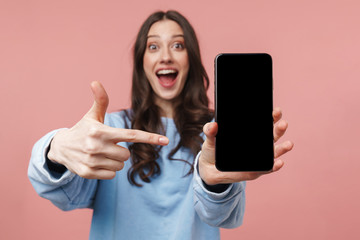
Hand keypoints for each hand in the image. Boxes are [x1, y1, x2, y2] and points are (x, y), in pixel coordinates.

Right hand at [47, 81, 168, 179]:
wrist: (60, 148)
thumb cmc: (82, 130)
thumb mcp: (91, 116)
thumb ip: (100, 100)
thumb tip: (95, 82)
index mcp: (100, 131)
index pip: (131, 135)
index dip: (150, 137)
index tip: (166, 140)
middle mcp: (96, 146)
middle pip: (126, 154)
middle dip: (121, 150)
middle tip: (108, 145)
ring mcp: (91, 161)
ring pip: (120, 165)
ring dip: (114, 160)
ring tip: (100, 154)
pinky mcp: (87, 173)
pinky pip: (111, 175)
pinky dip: (107, 170)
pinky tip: (96, 162)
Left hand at [198, 107, 293, 184]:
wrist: (209, 168)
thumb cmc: (213, 149)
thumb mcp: (210, 138)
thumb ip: (210, 131)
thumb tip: (212, 125)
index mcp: (249, 133)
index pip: (263, 122)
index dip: (271, 116)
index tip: (276, 111)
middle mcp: (257, 144)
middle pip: (272, 135)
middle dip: (279, 129)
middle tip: (283, 123)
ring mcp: (258, 157)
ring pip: (274, 151)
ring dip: (283, 148)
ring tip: (289, 144)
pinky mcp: (255, 171)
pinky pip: (267, 168)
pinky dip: (274, 166)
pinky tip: (279, 162)